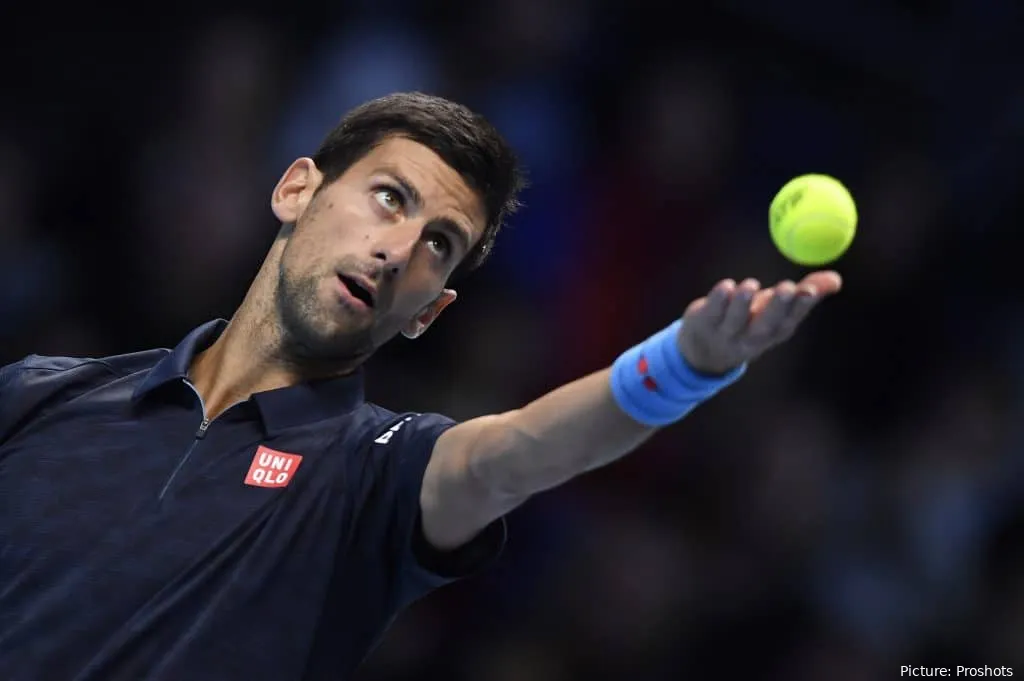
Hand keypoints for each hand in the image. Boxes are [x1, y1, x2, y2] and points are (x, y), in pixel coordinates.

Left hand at [676, 271, 842, 375]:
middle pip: (765, 325)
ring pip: (736, 320)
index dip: (800, 307)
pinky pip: (711, 312)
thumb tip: (837, 279)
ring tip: (751, 285)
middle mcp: (751, 337)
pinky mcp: (703, 323)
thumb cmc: (749, 322)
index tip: (810, 289)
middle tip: (788, 288)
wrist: (703, 351)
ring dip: (744, 303)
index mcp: (773, 333)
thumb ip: (806, 294)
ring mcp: (725, 333)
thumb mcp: (777, 311)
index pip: (789, 321)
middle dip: (777, 307)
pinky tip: (726, 286)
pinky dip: (718, 300)